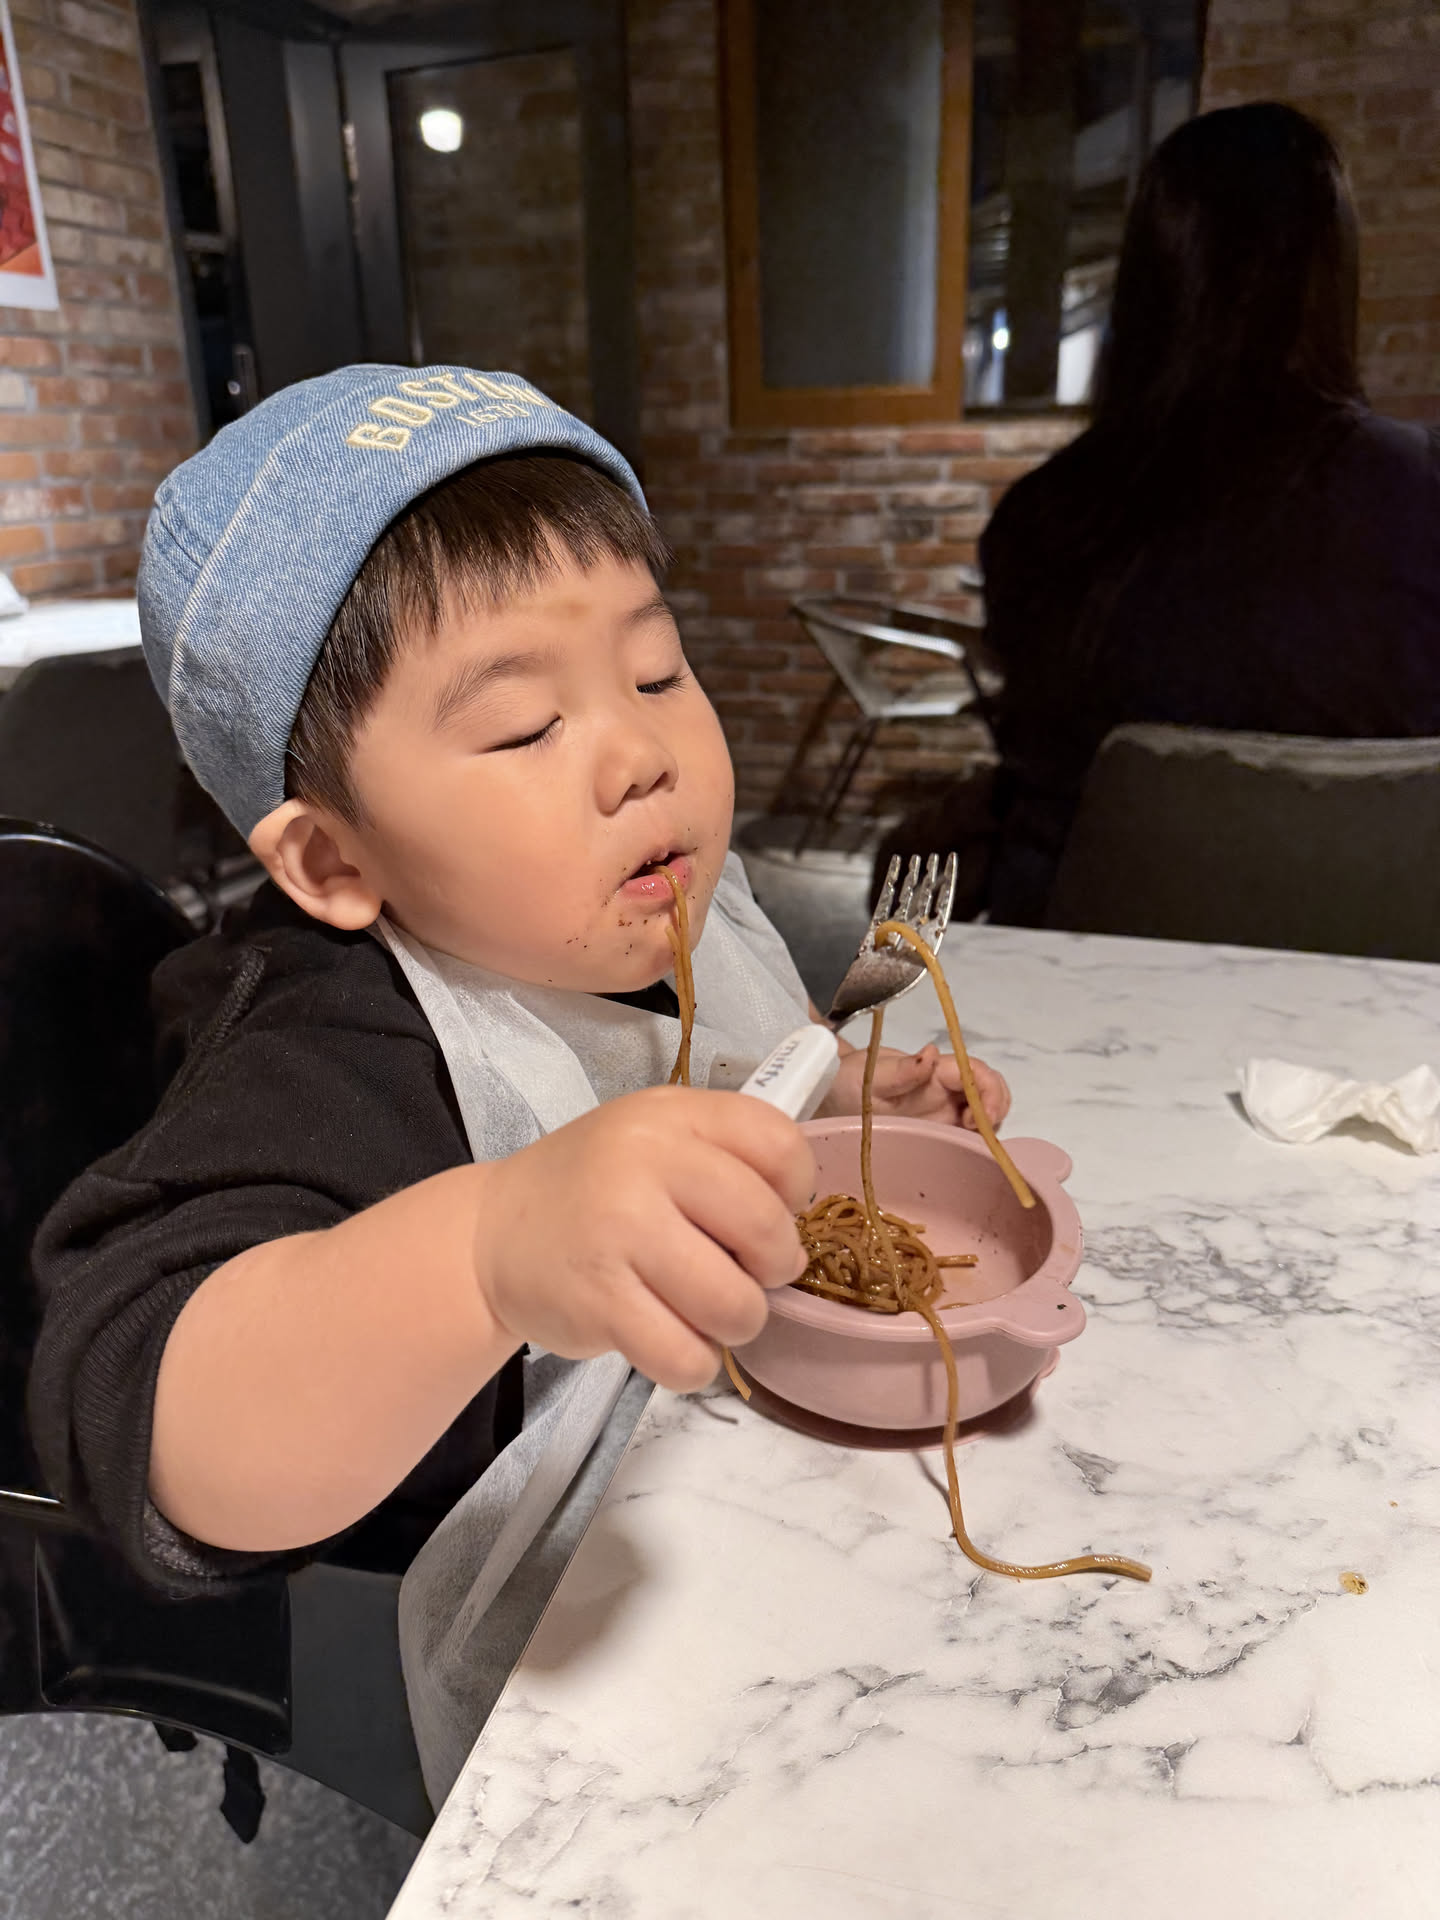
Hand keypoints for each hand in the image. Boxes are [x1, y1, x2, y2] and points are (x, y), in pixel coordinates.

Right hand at [475, 1087, 815, 1391]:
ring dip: (735, 1322)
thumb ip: (727, 1162)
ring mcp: (621, 1232)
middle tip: (746, 1274)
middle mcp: (646, 1162)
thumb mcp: (653, 1138)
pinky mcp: (600, 1302)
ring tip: (703, 1310)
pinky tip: (671, 1338)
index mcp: (671, 1115)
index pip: (779, 1144)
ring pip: (736, 1304)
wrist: (490, 1235)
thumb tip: (796, 1242)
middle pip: (766, 1230)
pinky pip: (688, 1355)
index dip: (796, 1190)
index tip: (773, 1212)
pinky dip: (693, 1362)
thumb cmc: (591, 1190)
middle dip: (773, 1269)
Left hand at [819, 1042, 1011, 1131]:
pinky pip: (972, 1131)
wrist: (833, 1098)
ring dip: (990, 1125)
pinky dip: (979, 1140)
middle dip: (996, 1109)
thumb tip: (931, 1054)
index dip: (989, 1091)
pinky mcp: (942, 1128)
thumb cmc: (851, 1083)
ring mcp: (947, 1108)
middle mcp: (947, 1086)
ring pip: (986, 1109)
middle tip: (978, 1134)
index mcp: (936, 1070)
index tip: (981, 1118)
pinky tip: (966, 1151)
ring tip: (970, 1142)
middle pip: (990, 1089)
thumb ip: (902, 1069)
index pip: (976, 1072)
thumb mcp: (871, 1077)